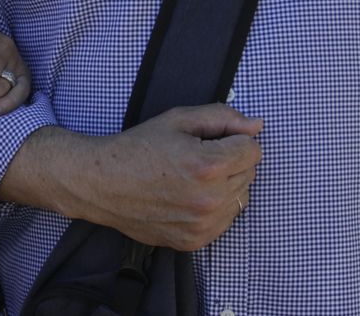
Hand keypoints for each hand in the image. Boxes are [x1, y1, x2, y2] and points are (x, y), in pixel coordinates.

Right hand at [74, 104, 261, 250]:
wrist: (103, 183)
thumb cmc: (138, 147)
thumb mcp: (178, 120)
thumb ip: (223, 117)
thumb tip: (257, 126)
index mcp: (208, 166)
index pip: (253, 149)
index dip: (233, 139)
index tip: (210, 140)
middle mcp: (209, 200)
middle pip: (249, 173)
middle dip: (231, 160)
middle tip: (197, 156)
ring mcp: (202, 225)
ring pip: (240, 198)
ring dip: (226, 185)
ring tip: (192, 177)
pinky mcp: (194, 241)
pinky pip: (225, 220)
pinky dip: (215, 207)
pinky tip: (189, 196)